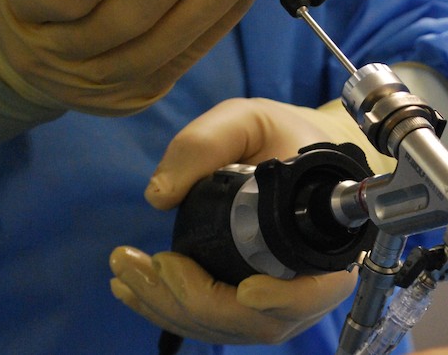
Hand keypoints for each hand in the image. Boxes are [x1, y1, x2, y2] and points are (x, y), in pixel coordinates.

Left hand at [110, 97, 392, 343]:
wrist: (289, 150)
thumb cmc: (279, 134)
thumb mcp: (246, 120)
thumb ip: (205, 142)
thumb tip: (159, 196)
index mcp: (322, 236)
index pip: (317, 290)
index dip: (286, 300)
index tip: (246, 289)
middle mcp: (308, 279)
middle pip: (260, 320)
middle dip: (198, 302)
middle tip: (147, 264)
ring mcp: (280, 298)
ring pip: (231, 328)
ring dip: (172, 309)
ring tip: (125, 272)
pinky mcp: (251, 303)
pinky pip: (214, 323)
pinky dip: (169, 311)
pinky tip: (133, 287)